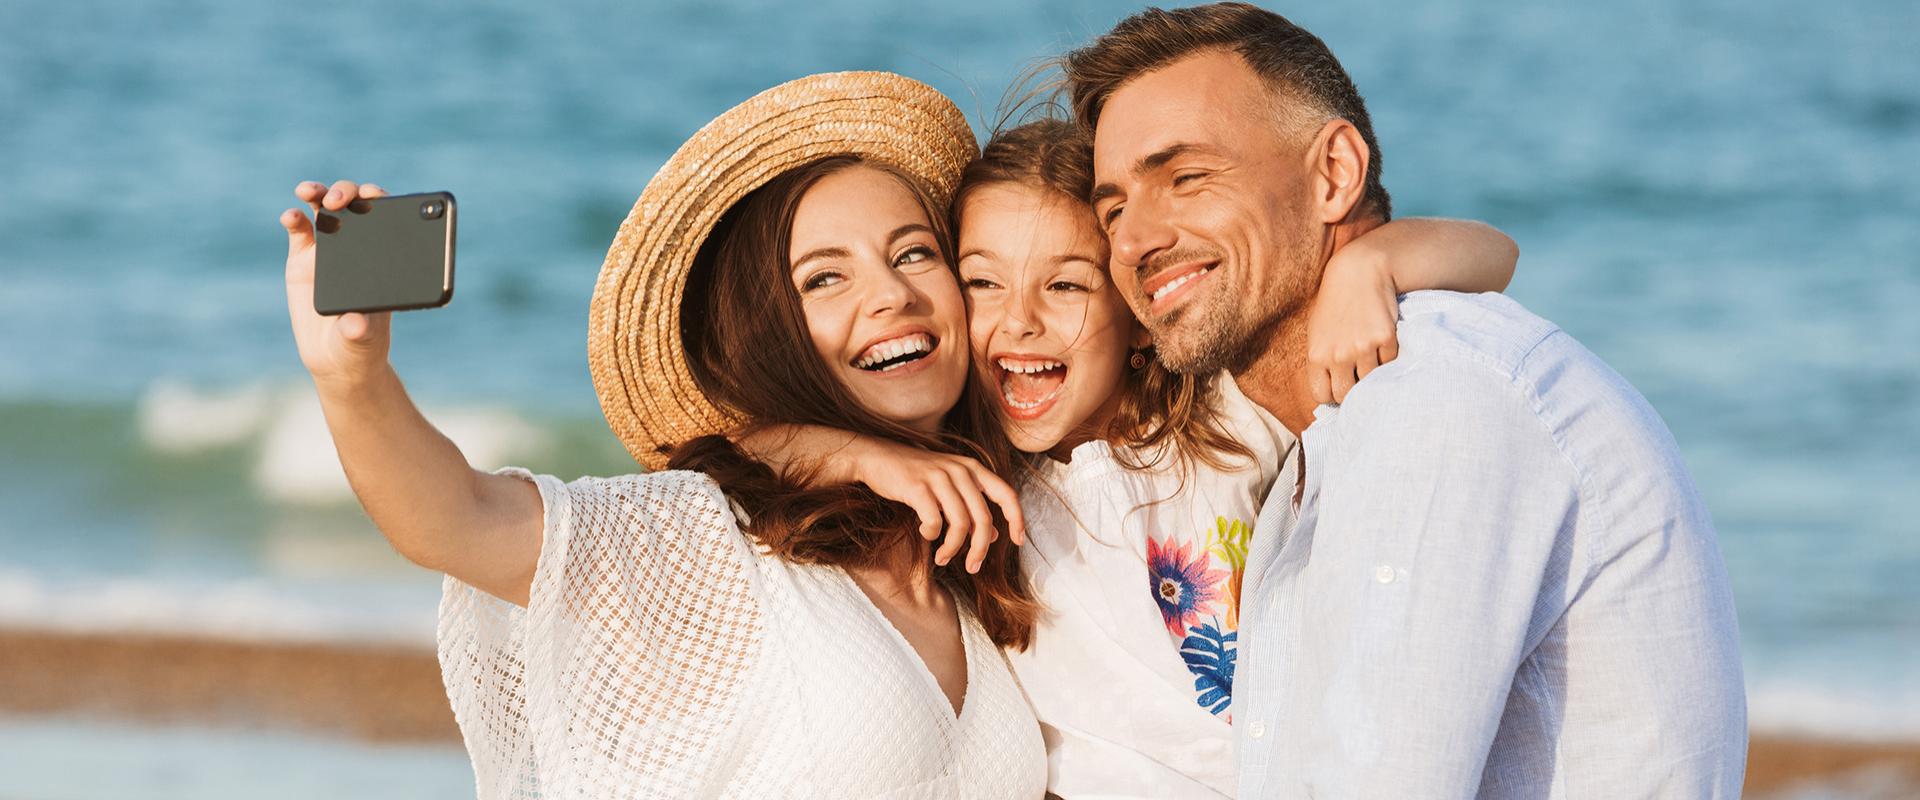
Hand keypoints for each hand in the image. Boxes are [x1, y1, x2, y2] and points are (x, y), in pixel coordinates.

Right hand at [281, 180, 394, 387]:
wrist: (336, 358)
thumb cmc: (360, 346)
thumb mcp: (364, 341)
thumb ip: (361, 331)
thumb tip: (356, 323)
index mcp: (384, 259)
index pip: (390, 219)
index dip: (382, 201)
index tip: (374, 196)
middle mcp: (359, 247)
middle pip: (356, 205)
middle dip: (348, 192)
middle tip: (338, 200)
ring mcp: (330, 250)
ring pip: (325, 209)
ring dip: (318, 193)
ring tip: (309, 192)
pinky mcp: (303, 259)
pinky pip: (299, 230)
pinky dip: (294, 218)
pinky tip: (290, 216)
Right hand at [841, 437, 1027, 574]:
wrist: (877, 458)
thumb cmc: (916, 475)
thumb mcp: (950, 487)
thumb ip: (972, 508)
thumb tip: (994, 535)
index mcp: (973, 469)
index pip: (1007, 494)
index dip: (1017, 519)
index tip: (1019, 541)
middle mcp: (960, 470)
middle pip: (983, 518)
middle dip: (980, 549)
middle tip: (972, 567)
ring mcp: (939, 478)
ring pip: (960, 524)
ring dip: (953, 548)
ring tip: (942, 558)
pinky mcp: (918, 488)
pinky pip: (933, 522)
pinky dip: (931, 535)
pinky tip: (924, 533)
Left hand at [1307, 243, 1400, 404]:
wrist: (1359, 272)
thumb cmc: (1335, 304)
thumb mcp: (1316, 333)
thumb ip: (1320, 362)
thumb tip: (1329, 392)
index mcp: (1316, 355)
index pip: (1323, 396)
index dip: (1332, 393)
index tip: (1339, 384)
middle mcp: (1338, 355)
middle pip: (1347, 394)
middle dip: (1353, 388)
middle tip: (1357, 374)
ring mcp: (1362, 347)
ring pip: (1371, 380)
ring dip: (1373, 371)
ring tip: (1369, 351)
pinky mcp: (1385, 338)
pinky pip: (1390, 362)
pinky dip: (1388, 356)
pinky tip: (1381, 338)